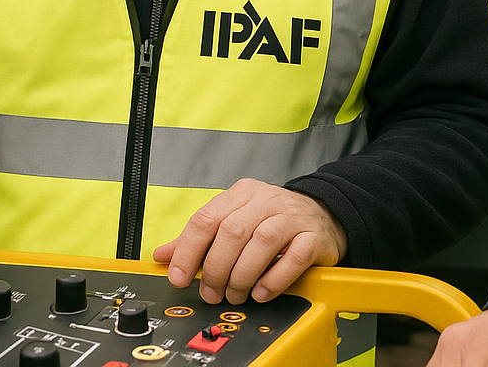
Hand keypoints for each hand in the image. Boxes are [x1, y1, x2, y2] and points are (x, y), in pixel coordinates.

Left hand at [153, 179, 346, 303]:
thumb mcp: (234, 221)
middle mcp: (266, 200)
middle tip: (212, 293)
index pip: (206, 218)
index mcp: (241, 193)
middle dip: (216, 269)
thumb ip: (200, 239)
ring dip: (243, 275)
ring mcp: (292, 217)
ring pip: (262, 242)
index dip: (188, 251)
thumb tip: (163, 255)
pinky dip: (274, 279)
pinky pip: (293, 257)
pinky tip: (262, 291)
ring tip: (237, 293)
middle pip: (232, 231)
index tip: (180, 277)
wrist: (323, 215)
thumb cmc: (273, 220)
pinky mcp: (314, 236)